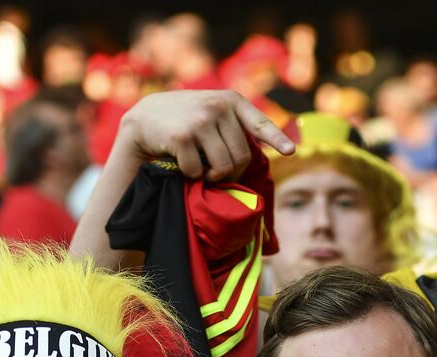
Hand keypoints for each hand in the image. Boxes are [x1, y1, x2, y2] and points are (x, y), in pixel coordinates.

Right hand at [116, 90, 294, 182]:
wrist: (146, 118)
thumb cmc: (187, 121)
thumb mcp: (213, 112)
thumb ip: (236, 125)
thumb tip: (267, 151)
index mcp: (232, 100)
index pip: (260, 123)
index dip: (276, 139)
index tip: (290, 152)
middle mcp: (218, 106)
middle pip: (242, 157)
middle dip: (231, 172)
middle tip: (216, 173)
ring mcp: (200, 120)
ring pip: (223, 166)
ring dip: (212, 176)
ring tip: (201, 167)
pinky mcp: (182, 136)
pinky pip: (197, 171)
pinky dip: (191, 174)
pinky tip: (181, 162)